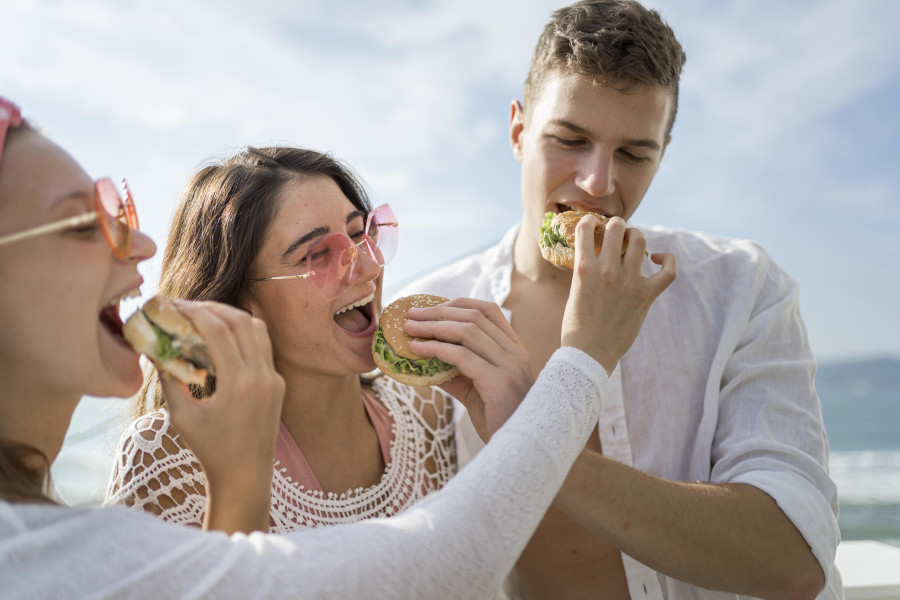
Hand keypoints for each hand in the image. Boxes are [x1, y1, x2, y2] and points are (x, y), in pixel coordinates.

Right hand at [160, 300, 284, 533]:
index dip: (197, 312)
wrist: (245, 475)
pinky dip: (243, 334)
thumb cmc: (209, 450)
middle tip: (188, 308)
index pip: (220, 330)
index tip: (176, 305)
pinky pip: (262, 347)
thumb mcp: (181, 416)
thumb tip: (154, 348)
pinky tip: (222, 339)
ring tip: (205, 318)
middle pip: (241, 322)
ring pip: (257, 329)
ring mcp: (274, 378)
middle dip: (213, 308)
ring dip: (231, 317)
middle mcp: (261, 376)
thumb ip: (169, 379)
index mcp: (238, 384)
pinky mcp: (278, 383)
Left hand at [403, 298, 532, 440]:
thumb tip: (421, 358)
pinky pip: (462, 357)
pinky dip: (436, 349)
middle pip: (473, 318)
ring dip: (433, 327)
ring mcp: (510, 367)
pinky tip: (416, 351)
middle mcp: (515, 353)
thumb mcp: (474, 388)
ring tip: (409, 330)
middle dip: (438, 312)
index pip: (489, 310)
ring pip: (467, 332)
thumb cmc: (496, 418)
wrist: (518, 449)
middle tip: (411, 316)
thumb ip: (454, 370)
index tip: (430, 307)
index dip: (457, 304)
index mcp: (514, 349)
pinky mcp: (499, 383)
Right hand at [562, 216, 676, 374]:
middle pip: (617, 228)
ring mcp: (628, 282)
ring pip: (640, 241)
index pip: (586, 228)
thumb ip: (586, 272)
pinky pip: (668, 272)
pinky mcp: (645, 296)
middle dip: (617, 225)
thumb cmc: (576, 326)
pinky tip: (659, 259)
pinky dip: (668, 260)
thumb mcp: (574, 291)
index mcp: (583, 268)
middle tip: (617, 230)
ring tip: (633, 240)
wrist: (588, 354)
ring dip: (636, 236)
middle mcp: (607, 270)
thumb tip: (594, 258)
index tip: (593, 225)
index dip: (590, 222)